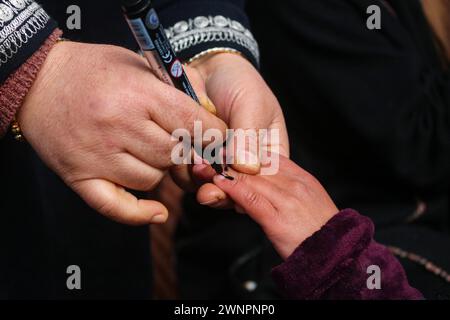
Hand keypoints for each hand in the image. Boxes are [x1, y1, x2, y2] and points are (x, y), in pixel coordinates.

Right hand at [18, 41, 226, 224]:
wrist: (38, 80)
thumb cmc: (94, 69)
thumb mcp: (140, 63)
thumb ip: (179, 86)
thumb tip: (213, 113)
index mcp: (137, 94)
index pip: (194, 125)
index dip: (213, 133)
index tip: (215, 136)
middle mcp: (118, 127)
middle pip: (175, 155)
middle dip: (185, 150)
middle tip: (180, 141)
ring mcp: (97, 155)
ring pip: (153, 180)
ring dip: (159, 169)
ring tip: (147, 150)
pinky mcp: (80, 176)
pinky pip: (117, 207)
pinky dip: (139, 213)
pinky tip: (156, 211)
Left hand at [191, 53, 289, 205]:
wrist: (208, 67)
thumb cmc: (239, 84)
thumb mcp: (251, 106)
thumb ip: (248, 137)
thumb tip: (248, 168)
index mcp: (267, 156)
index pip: (263, 184)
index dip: (248, 191)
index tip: (232, 188)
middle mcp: (243, 165)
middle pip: (234, 192)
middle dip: (220, 191)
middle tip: (207, 185)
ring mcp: (216, 164)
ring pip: (208, 187)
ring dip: (200, 181)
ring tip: (195, 164)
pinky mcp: (193, 159)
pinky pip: (187, 176)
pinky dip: (183, 169)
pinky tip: (182, 155)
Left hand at [204, 156, 337, 258]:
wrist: (337, 254)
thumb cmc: (319, 229)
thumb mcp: (308, 199)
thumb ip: (288, 186)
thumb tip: (264, 179)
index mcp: (302, 177)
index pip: (270, 157)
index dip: (247, 154)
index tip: (229, 153)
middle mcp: (295, 184)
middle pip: (257, 165)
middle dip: (233, 160)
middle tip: (210, 155)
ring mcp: (286, 200)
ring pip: (251, 179)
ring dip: (227, 172)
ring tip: (207, 167)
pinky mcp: (277, 219)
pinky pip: (250, 199)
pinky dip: (233, 189)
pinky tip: (219, 183)